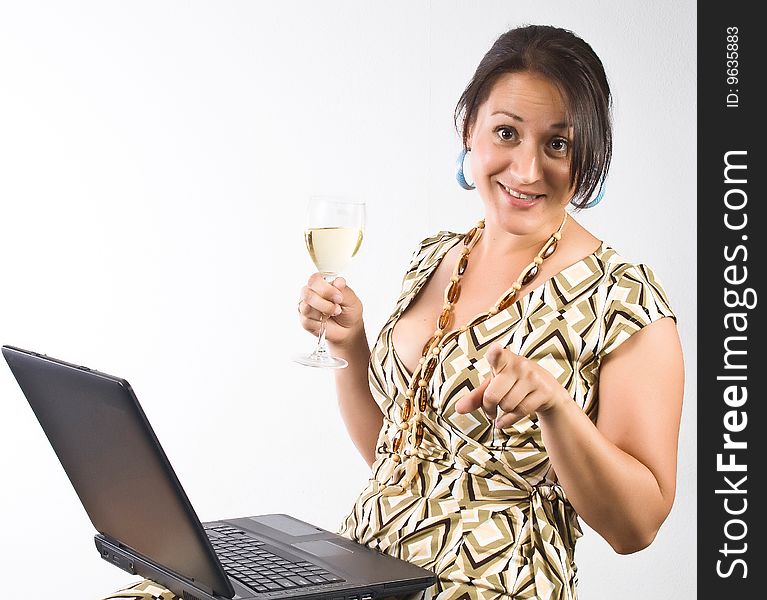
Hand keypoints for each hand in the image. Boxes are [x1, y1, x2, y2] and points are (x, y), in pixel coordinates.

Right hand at [298, 273, 363, 345]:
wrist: (349, 329)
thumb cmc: (349, 312)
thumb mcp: (351, 300)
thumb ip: (344, 290)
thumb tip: (338, 282)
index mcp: (321, 284)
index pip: (314, 280)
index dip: (325, 288)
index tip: (339, 297)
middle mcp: (311, 294)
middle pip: (307, 293)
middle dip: (324, 301)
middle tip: (337, 307)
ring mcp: (306, 307)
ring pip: (306, 307)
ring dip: (324, 311)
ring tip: (334, 313)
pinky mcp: (305, 321)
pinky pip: (307, 321)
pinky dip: (320, 322)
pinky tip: (325, 321)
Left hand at [454, 343, 569, 427]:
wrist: (548, 391)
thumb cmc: (514, 384)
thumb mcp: (494, 385)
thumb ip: (476, 396)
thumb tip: (458, 409)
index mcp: (504, 359)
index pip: (497, 356)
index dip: (495, 353)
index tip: (496, 348)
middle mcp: (519, 365)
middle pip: (493, 395)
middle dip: (489, 407)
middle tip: (490, 410)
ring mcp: (533, 377)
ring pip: (507, 405)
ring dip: (503, 412)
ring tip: (505, 408)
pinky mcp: (544, 391)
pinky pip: (520, 412)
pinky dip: (508, 420)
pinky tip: (504, 421)